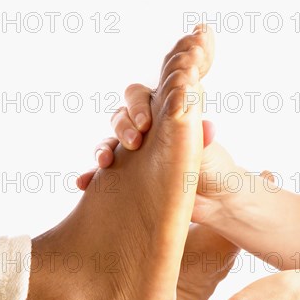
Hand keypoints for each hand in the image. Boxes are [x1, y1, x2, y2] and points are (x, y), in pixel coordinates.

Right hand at [76, 83, 241, 224]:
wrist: (214, 203)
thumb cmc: (214, 168)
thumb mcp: (209, 152)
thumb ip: (203, 138)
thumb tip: (208, 127)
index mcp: (163, 115)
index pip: (140, 97)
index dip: (137, 104)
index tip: (146, 123)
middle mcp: (146, 130)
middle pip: (121, 116)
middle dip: (122, 126)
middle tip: (135, 143)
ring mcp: (134, 154)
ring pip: (108, 142)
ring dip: (103, 149)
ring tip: (105, 163)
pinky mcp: (127, 176)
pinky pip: (103, 174)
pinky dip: (91, 177)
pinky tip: (85, 183)